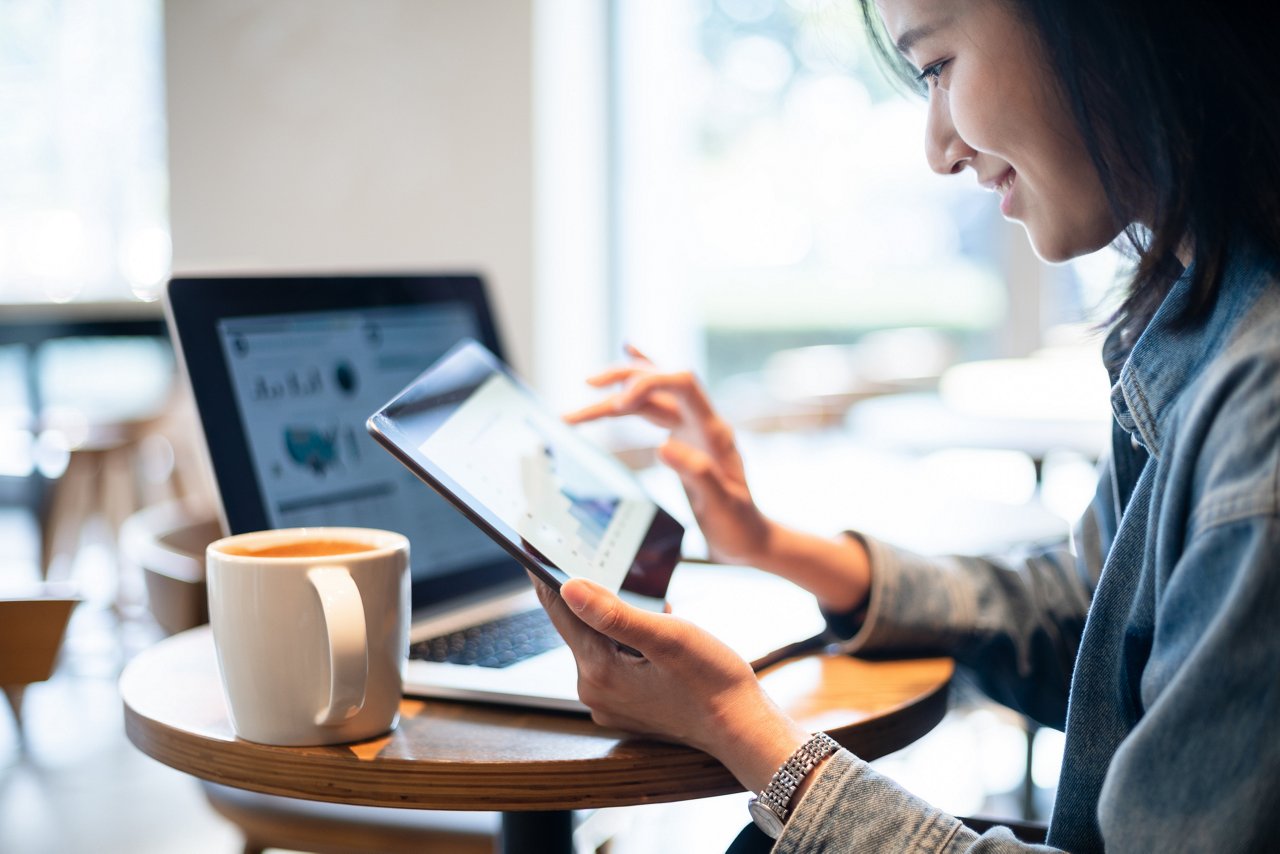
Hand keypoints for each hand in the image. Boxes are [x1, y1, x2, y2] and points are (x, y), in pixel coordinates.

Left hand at [533, 574, 808, 792]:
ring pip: (599, 642)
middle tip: (599, 559)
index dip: (546, 575)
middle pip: (579, 627)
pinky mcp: (625, 706)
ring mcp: (609, 702)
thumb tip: (568, 587)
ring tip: (643, 600)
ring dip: (616, 618)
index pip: (560, 611)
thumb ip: (615, 613)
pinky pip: (615, 661)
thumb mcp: (668, 638)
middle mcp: (595, 691)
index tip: (532, 546)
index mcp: (598, 672)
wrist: (742, 728)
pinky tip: (656, 629)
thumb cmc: (713, 681)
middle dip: (594, 595)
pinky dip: (628, 640)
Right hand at [564, 345, 770, 565]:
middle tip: (588, 386)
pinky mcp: (681, 438)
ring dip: (615, 395)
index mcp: (714, 433)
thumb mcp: (722, 506)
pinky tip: (625, 367)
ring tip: (581, 400)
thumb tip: (662, 445)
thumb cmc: (738, 526)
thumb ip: (697, 474)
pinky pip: (655, 406)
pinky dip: (637, 386)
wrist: (749, 538)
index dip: (648, 383)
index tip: (619, 404)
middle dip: (623, 379)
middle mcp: (702, 423)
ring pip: (650, 397)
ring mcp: (691, 429)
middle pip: (661, 382)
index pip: (683, 384)